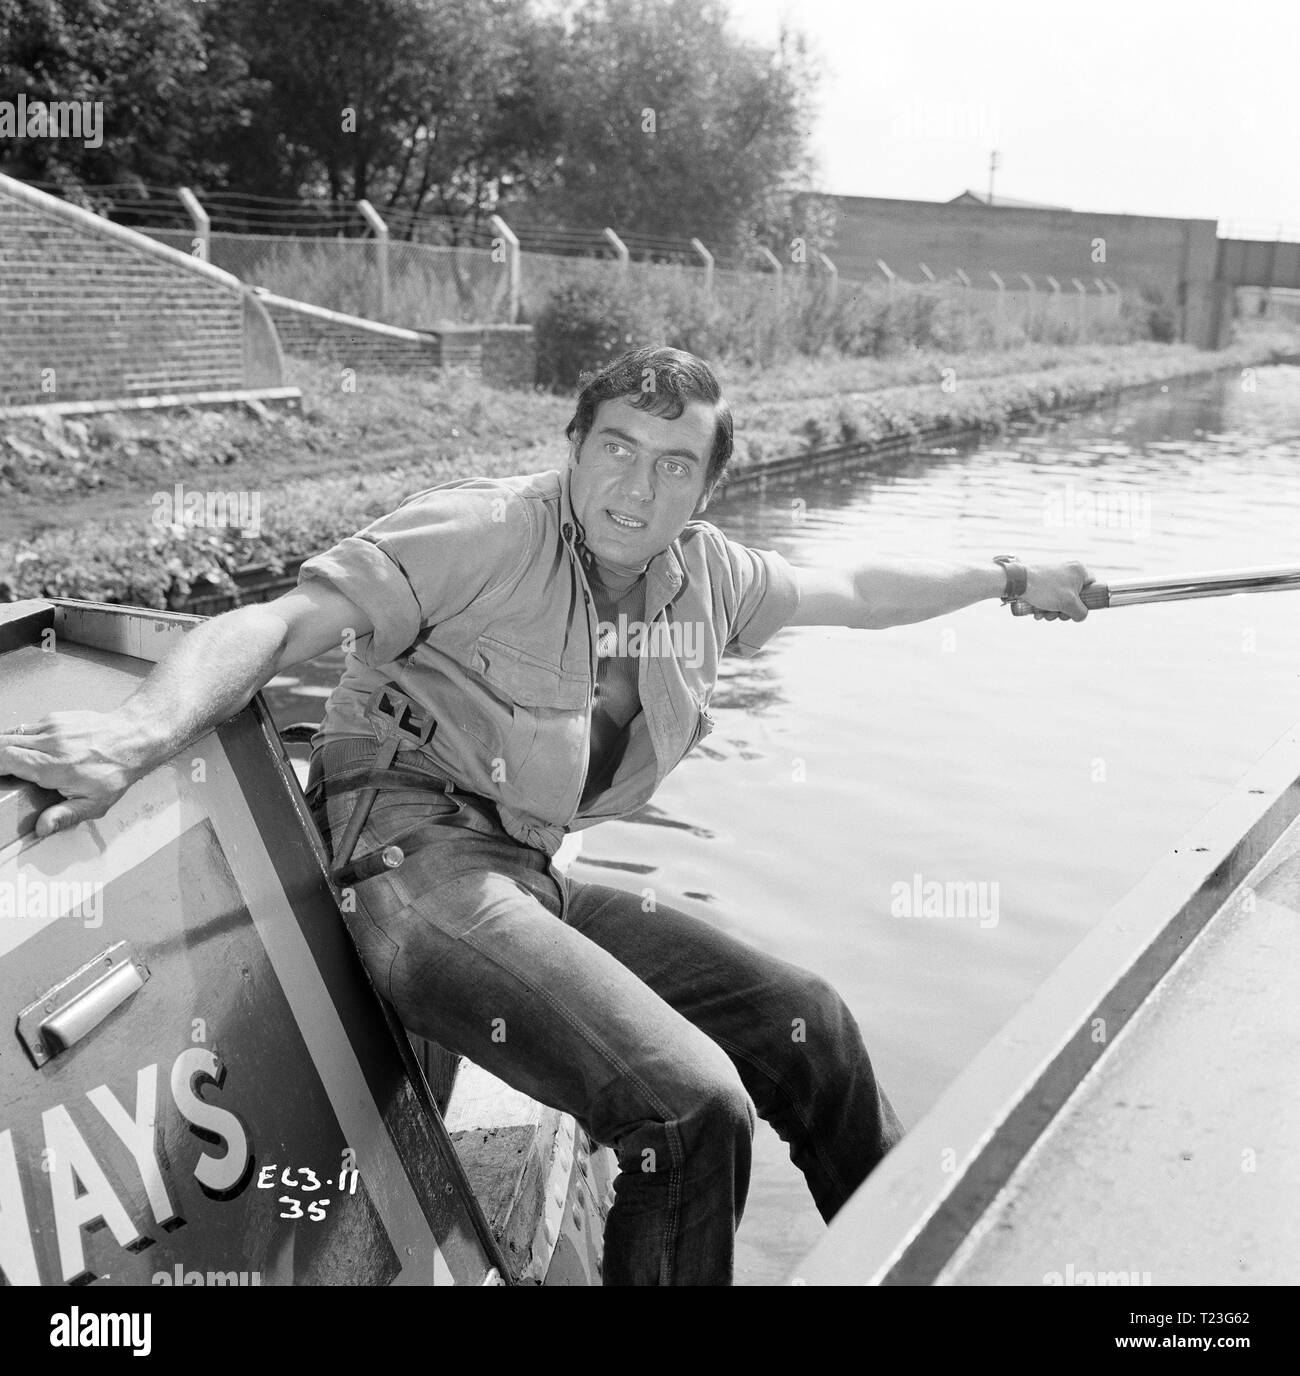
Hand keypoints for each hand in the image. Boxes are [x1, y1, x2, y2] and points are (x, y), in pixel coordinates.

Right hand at [0, 712, 152, 837]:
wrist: (134, 738)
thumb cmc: (116, 769)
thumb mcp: (95, 802)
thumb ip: (65, 816)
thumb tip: (43, 828)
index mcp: (54, 766)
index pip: (5, 758)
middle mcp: (50, 742)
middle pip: (2, 744)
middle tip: (2, 774)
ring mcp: (52, 726)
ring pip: (12, 733)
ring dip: (7, 748)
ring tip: (15, 765)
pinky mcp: (55, 717)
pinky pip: (28, 728)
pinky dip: (23, 740)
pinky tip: (35, 752)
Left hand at [1021, 560, 1091, 621]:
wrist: (1018, 582)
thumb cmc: (1046, 590)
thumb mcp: (1069, 604)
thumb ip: (1081, 612)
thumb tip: (1080, 616)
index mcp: (1080, 570)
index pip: (1093, 586)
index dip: (1088, 600)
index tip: (1078, 608)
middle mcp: (1069, 570)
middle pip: (1076, 596)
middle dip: (1066, 610)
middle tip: (1058, 615)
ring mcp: (1055, 575)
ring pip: (1062, 599)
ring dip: (1054, 611)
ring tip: (1044, 614)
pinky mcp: (1044, 581)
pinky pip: (1050, 596)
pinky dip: (1046, 606)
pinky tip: (1037, 612)